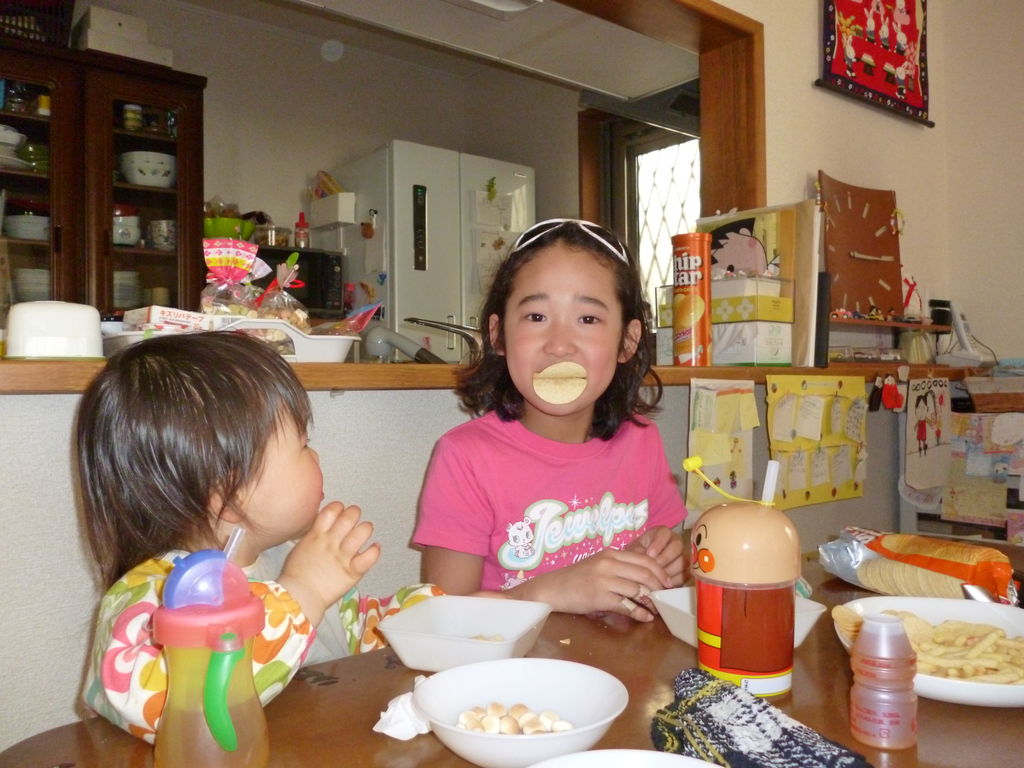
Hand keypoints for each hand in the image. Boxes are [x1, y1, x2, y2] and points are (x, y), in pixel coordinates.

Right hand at [278, 502, 380, 625]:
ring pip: (363, 532)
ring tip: (365, 531)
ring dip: (366, 528)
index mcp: (316, 535)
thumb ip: (313, 535)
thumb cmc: (296, 575)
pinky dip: (375, 550)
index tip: (340, 511)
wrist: (298, 596)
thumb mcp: (300, 547)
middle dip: (355, 513)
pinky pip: (370, 556)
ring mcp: (343, 556)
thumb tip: (321, 528)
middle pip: (349, 517)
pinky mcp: (352, 571)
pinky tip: (374, 548)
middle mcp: (331, 542)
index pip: (332, 510)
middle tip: (354, 518)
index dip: (339, 507)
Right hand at [508, 548, 672, 621]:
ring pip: (638, 589)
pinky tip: (645, 617)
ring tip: (657, 609)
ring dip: (651, 602)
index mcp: (611, 554)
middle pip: (645, 574)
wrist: (553, 588)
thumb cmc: (577, 579)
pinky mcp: (599, 597)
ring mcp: (604, 580)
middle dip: (660, 587)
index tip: (668, 583)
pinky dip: (639, 613)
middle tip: (666, 597)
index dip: (660, 571)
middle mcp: (608, 564)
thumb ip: (620, 569)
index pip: (644, 559)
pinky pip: (626, 605)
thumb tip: (645, 581)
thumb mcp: (599, 566)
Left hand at [626, 526, 686, 586]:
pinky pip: (686, 574)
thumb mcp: (635, 551)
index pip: (665, 533)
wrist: (642, 569)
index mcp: (662, 533)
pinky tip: (664, 584)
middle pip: (677, 547)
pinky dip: (674, 580)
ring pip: (683, 561)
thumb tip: (646, 559)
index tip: (649, 554)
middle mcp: (675, 541)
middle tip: (654, 568)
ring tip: (657, 578)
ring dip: (669, 571)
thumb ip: (639, 552)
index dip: (658, 543)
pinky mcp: (687, 569)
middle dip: (665, 558)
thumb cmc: (638, 556)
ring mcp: (683, 555)